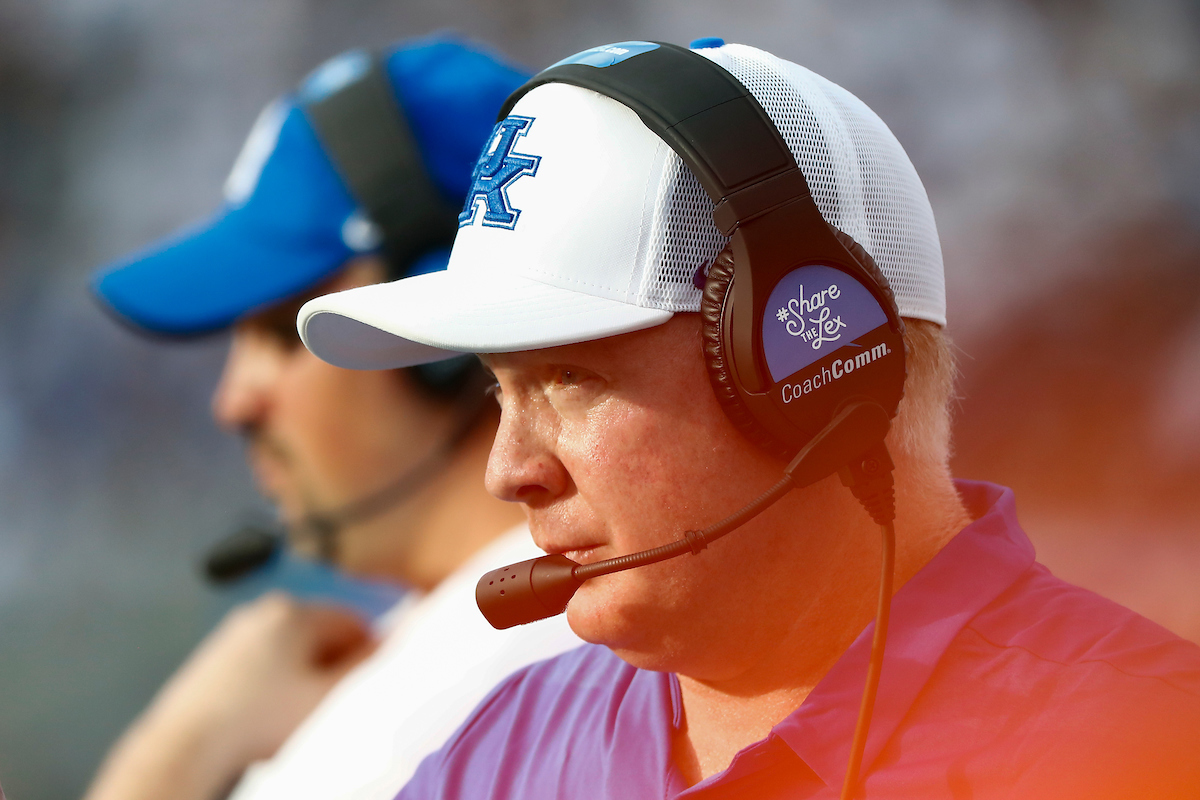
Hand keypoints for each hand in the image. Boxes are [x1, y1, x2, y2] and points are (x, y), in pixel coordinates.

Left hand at [84, 592, 375, 799]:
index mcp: (294, 611)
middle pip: (320, 634)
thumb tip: (389, 642)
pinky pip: (261, 664)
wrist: (188, 746)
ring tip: (291, 715)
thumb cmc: (261, 721)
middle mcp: (261, 612)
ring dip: (300, 678)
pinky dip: (271, 686)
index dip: (365, 655)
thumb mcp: (329, 695)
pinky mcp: (215, 659)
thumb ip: (367, 664)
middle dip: (330, 666)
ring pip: (290, 651)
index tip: (360, 686)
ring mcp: (233, 634)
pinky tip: (264, 716)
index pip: (354, 621)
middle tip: (325, 705)